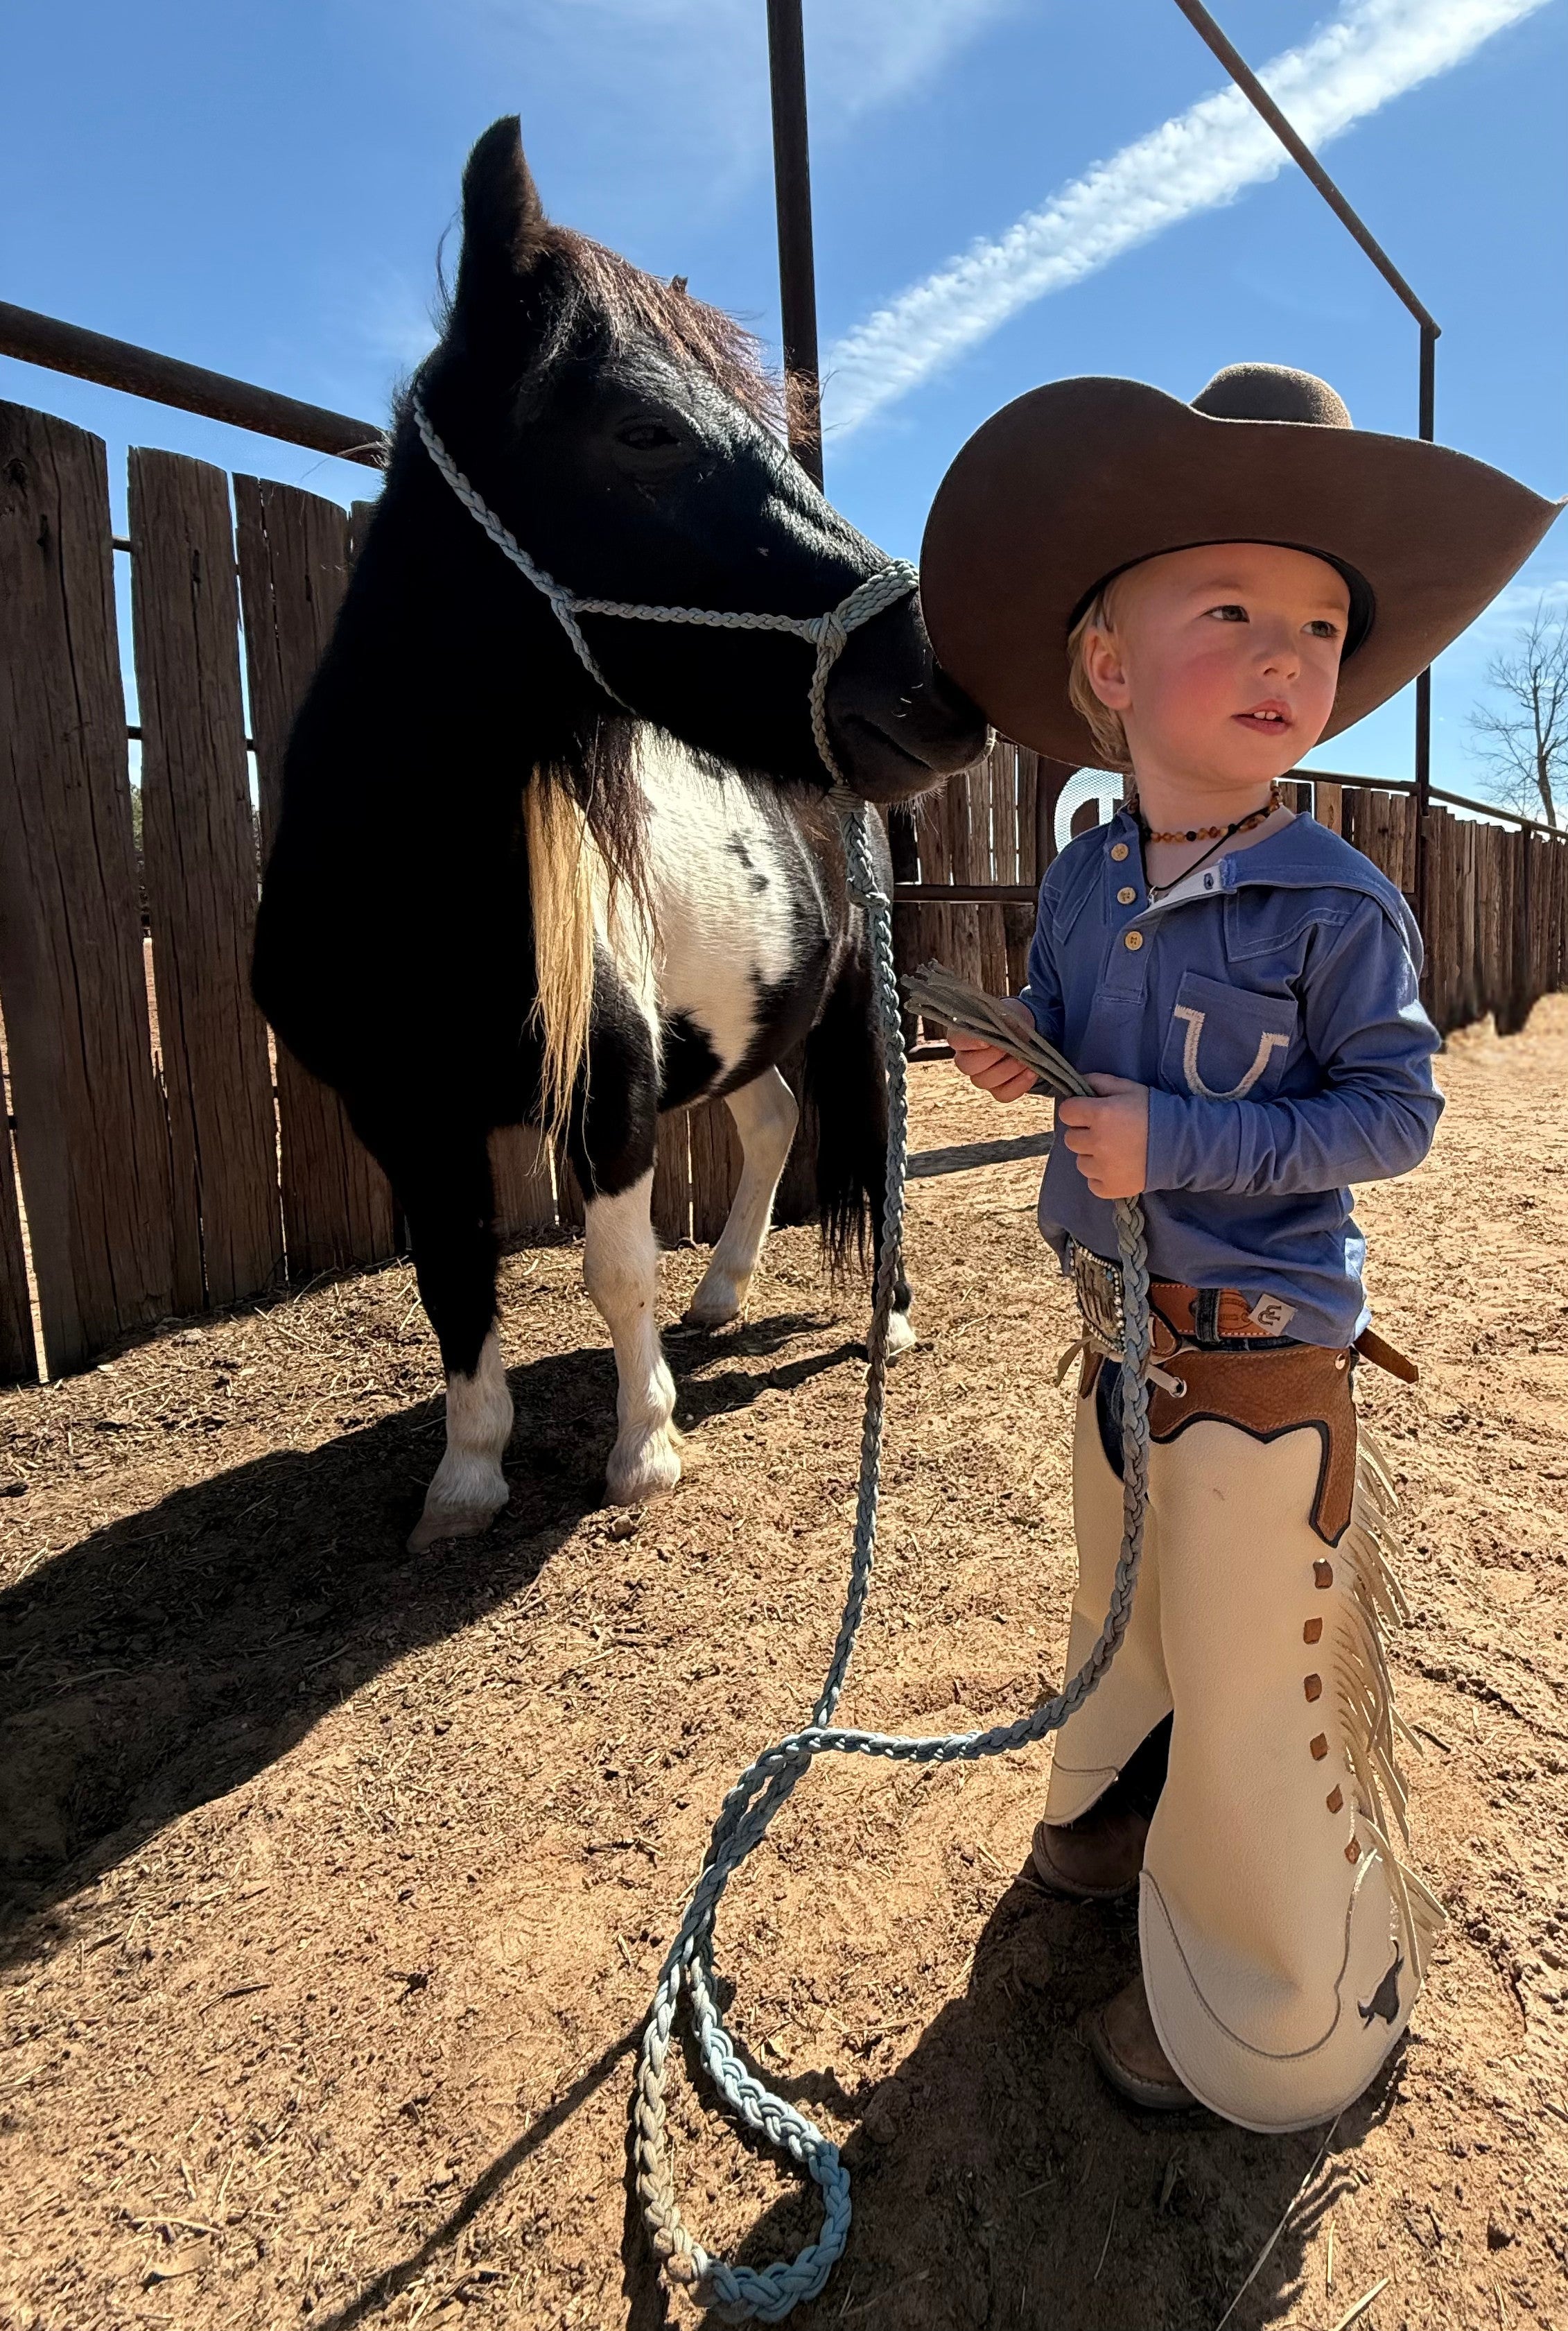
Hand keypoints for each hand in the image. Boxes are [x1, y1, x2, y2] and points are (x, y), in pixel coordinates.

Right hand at [949, 1001, 1038, 1104]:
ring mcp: (981, 1076)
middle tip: (1008, 1049)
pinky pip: (1002, 1095)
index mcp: (963, 1035)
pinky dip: (1019, 1085)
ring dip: (1007, 1070)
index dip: (969, 1042)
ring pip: (983, 1082)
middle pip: (966, 1066)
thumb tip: (1008, 1022)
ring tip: (1024, 1059)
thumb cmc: (1011, 1021)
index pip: (956, 1040)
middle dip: (990, 1058)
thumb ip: (1006, 1018)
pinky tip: (1031, 1072)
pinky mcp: (997, 1090)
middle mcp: (967, 1059)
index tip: (987, 1041)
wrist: (1026, 1034)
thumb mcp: (1009, 1014)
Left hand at [1055, 1073, 1149, 1198]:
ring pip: (1080, 1162)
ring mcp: (1103, 1168)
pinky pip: (1092, 1183)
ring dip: (1092, 1157)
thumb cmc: (1155, 1112)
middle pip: (1070, 1138)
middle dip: (1084, 1134)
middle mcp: (1097, 1142)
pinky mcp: (1110, 1188)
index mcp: (1100, 1114)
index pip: (1066, 1112)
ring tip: (1114, 1151)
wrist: (1183, 1145)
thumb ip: (1100, 1082)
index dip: (1077, 1111)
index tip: (1088, 1113)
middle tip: (1105, 1133)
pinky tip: (1117, 1168)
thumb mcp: (1129, 1089)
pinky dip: (1101, 1177)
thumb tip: (1078, 1083)